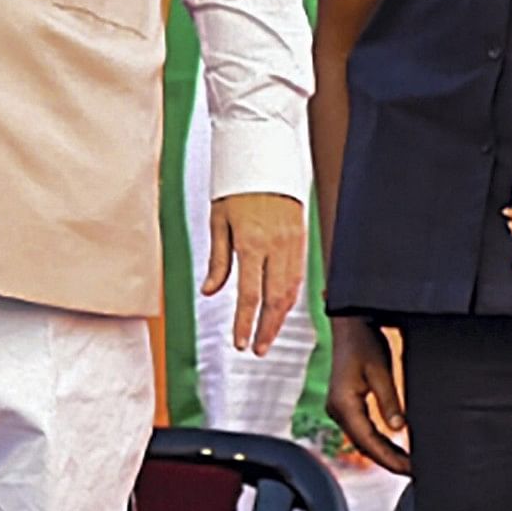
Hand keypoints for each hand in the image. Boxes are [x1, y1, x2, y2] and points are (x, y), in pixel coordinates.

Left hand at [206, 191, 308, 356]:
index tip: (239, 343)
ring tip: (268, 337)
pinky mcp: (301, 239)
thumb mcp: (218, 221)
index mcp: (251, 244)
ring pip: (291, 291)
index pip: (249, 295)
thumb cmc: (235, 188)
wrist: (265, 160)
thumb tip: (209, 292)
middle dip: (267, 329)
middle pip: (275, 300)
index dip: (245, 323)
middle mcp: (276, 247)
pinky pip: (298, 276)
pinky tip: (282, 310)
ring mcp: (292, 244)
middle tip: (256, 350)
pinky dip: (291, 298)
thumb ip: (217, 261)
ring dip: (280, 318)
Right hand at [326, 317, 409, 473]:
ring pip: (362, 440)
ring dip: (384, 452)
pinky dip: (378, 441)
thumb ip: (389, 402)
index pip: (369, 442)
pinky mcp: (345, 404)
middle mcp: (338, 409)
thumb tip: (399, 429)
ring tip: (408, 463)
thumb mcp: (380, 371)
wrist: (349, 324)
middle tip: (414, 471)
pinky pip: (362, 430)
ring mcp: (339, 408)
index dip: (391, 458)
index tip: (411, 469)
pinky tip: (394, 445)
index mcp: (344, 404)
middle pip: (364, 446)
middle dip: (389, 460)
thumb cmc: (363, 341)